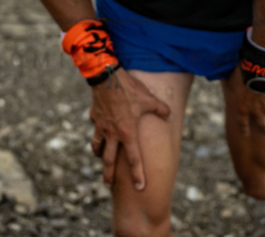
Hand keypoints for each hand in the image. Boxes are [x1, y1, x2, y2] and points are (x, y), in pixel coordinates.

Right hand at [88, 68, 170, 190]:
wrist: (107, 77)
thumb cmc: (129, 89)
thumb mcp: (149, 99)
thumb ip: (161, 109)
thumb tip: (170, 115)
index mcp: (127, 133)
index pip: (133, 159)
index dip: (137, 174)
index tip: (139, 187)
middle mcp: (112, 133)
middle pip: (108, 160)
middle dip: (108, 175)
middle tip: (108, 185)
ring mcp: (101, 126)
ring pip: (97, 146)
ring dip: (99, 155)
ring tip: (100, 160)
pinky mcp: (95, 118)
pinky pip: (95, 130)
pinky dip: (96, 134)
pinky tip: (98, 133)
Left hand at [229, 71, 264, 136]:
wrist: (256, 75)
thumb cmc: (242, 78)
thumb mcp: (233, 83)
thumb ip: (231, 85)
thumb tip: (225, 79)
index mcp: (244, 108)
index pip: (242, 122)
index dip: (244, 128)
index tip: (246, 134)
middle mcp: (257, 110)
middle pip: (263, 124)